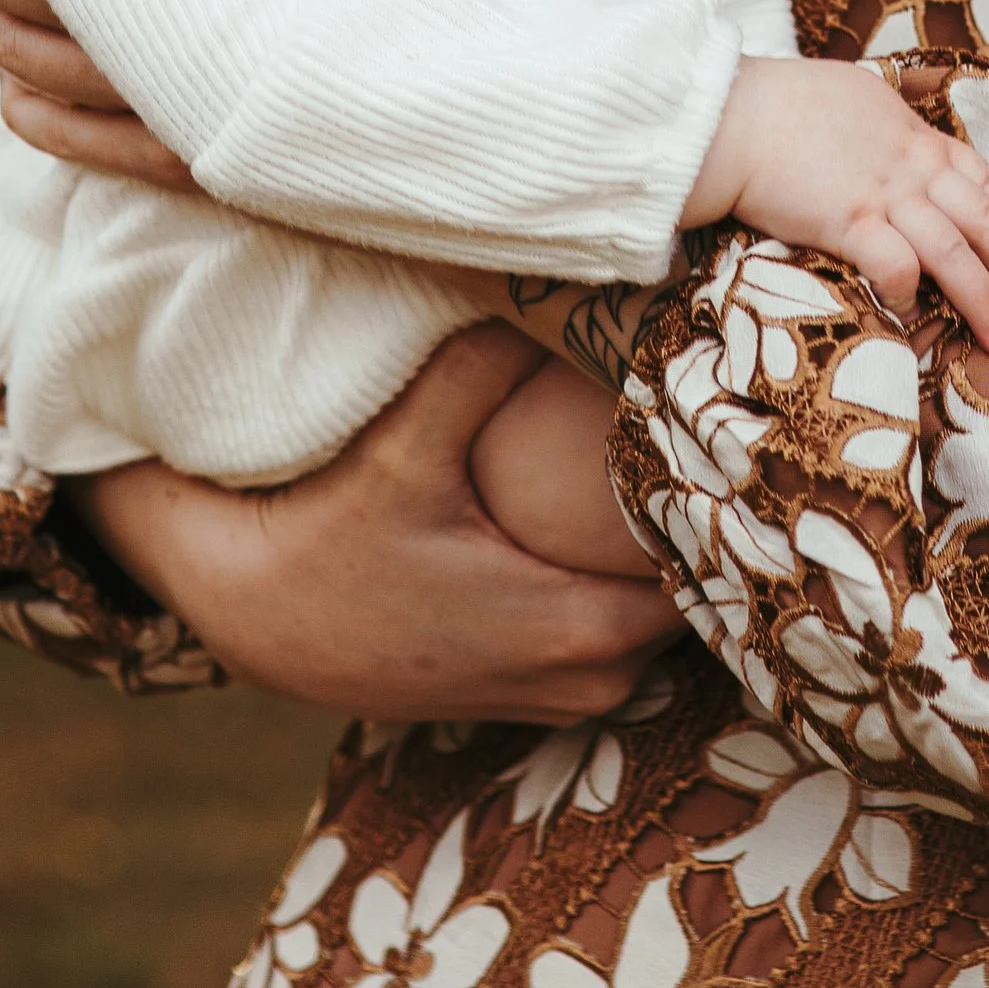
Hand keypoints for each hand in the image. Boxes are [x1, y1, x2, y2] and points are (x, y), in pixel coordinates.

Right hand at [72, 324, 681, 719]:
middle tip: (717, 448)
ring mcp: (554, 699)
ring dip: (661, 570)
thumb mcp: (405, 445)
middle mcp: (581, 680)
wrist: (250, 613)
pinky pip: (610, 649)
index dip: (726, 515)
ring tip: (671, 479)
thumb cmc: (327, 534)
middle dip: (702, 534)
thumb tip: (559, 289)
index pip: (705, 579)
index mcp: (572, 626)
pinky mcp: (524, 697)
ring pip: (653, 634)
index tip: (738, 446)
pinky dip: (619, 597)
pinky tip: (610, 529)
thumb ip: (484, 369)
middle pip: (691, 606)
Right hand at [686, 57, 988, 353]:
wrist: (735, 114)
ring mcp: (883, 194)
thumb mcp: (857, 98)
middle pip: (987, 221)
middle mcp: (912, 166)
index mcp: (917, 137)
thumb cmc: (785, 103)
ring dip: (984, 300)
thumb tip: (901, 139)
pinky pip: (895, 265)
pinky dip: (910, 294)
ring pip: (955, 252)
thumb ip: (889, 127)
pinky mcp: (847, 221)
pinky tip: (913, 316)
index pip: (986, 181)